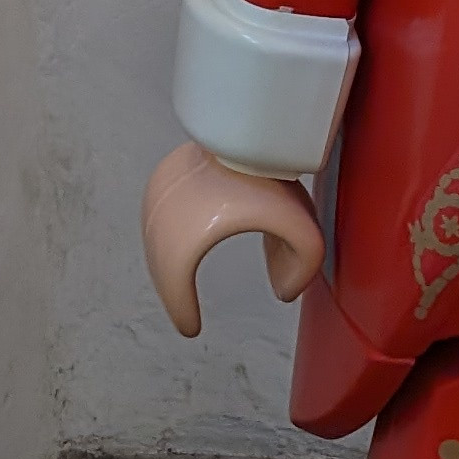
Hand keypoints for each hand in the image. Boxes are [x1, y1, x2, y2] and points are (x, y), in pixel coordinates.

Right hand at [141, 141, 325, 335]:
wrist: (250, 129)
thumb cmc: (274, 181)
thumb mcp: (303, 229)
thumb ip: (303, 267)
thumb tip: (283, 291)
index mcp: (188, 232)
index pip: (174, 280)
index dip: (179, 309)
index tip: (191, 329)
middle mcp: (162, 212)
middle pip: (159, 262)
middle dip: (172, 291)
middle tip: (186, 311)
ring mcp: (159, 190)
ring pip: (155, 240)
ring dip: (168, 264)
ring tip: (183, 284)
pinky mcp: (164, 175)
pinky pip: (160, 217)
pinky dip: (169, 238)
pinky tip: (189, 243)